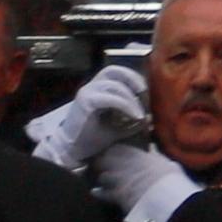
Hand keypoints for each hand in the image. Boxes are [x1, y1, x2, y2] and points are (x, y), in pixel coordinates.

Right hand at [25, 59, 154, 172]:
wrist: (72, 150)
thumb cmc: (92, 138)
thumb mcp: (117, 127)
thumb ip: (130, 119)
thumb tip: (149, 118)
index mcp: (97, 88)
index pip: (116, 72)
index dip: (133, 78)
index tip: (145, 93)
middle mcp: (91, 87)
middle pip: (114, 71)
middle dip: (133, 80)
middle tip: (145, 96)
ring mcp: (87, 93)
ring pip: (114, 85)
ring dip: (131, 98)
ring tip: (140, 113)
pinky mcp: (86, 103)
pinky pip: (110, 98)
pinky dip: (126, 106)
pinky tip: (135, 116)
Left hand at [90, 140, 197, 221]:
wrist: (166, 197)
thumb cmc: (171, 179)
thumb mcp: (167, 163)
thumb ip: (157, 156)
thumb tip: (153, 148)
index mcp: (138, 154)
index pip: (119, 148)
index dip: (114, 151)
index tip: (112, 152)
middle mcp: (125, 164)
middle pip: (106, 159)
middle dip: (103, 162)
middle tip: (102, 165)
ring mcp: (118, 179)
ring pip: (103, 176)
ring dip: (103, 177)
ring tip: (102, 180)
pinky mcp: (116, 194)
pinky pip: (103, 193)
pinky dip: (99, 192)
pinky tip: (95, 192)